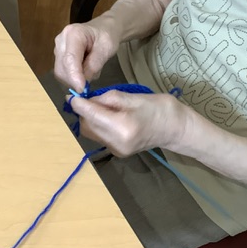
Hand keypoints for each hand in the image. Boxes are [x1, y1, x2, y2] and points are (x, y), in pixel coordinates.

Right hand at [54, 15, 121, 91]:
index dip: (74, 76)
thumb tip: (83, 82)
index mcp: (73, 33)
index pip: (70, 59)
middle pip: (62, 68)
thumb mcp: (107, 48)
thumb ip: (95, 64)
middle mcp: (61, 40)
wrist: (104, 28)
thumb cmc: (107, 35)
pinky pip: (63, 72)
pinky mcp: (59, 57)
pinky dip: (74, 77)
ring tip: (91, 72)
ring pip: (60, 72)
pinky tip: (85, 71)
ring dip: (74, 80)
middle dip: (74, 80)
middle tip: (90, 85)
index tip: (82, 89)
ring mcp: (58, 49)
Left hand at [69, 91, 185, 156]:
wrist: (176, 129)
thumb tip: (88, 99)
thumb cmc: (159, 108)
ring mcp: (117, 150)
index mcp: (122, 127)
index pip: (91, 115)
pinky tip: (108, 117)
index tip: (70, 95)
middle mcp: (116, 142)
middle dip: (84, 112)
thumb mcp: (134, 97)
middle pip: (87, 126)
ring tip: (101, 107)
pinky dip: (98, 126)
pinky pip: (100, 137)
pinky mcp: (118, 152)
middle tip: (90, 98)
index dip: (78, 104)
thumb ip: (108, 98)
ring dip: (90, 119)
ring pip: (91, 133)